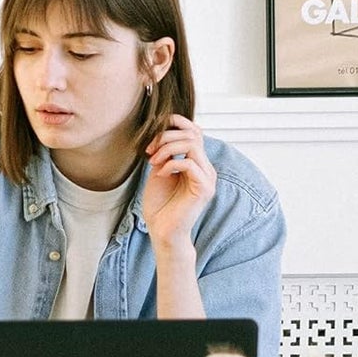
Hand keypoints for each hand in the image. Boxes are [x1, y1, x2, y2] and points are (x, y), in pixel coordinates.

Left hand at [141, 114, 215, 251]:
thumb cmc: (160, 207)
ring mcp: (208, 178)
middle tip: (149, 150)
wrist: (163, 233)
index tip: (153, 132)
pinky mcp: (204, 188)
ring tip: (153, 162)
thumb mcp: (159, 173)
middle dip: (167, 136)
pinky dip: (170, 164)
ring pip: (192, 144)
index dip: (176, 123)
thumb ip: (165, 154)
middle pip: (193, 133)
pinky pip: (189, 163)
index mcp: (197, 163)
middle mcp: (206, 168)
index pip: (194, 131)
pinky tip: (159, 174)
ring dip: (167, 149)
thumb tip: (163, 134)